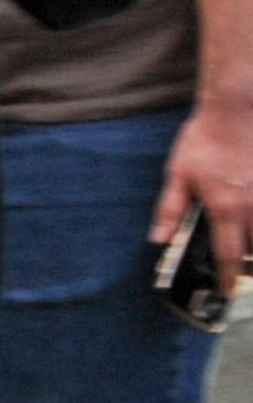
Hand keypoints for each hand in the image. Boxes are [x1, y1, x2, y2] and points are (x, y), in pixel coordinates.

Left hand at [159, 97, 252, 290]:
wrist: (235, 111)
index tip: (226, 291)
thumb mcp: (178, 173)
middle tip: (240, 274)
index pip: (229, 255)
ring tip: (249, 256)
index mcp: (225, 208)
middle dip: (251, 269)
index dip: (227, 278)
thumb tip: (159, 238)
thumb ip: (170, 209)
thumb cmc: (204, 140)